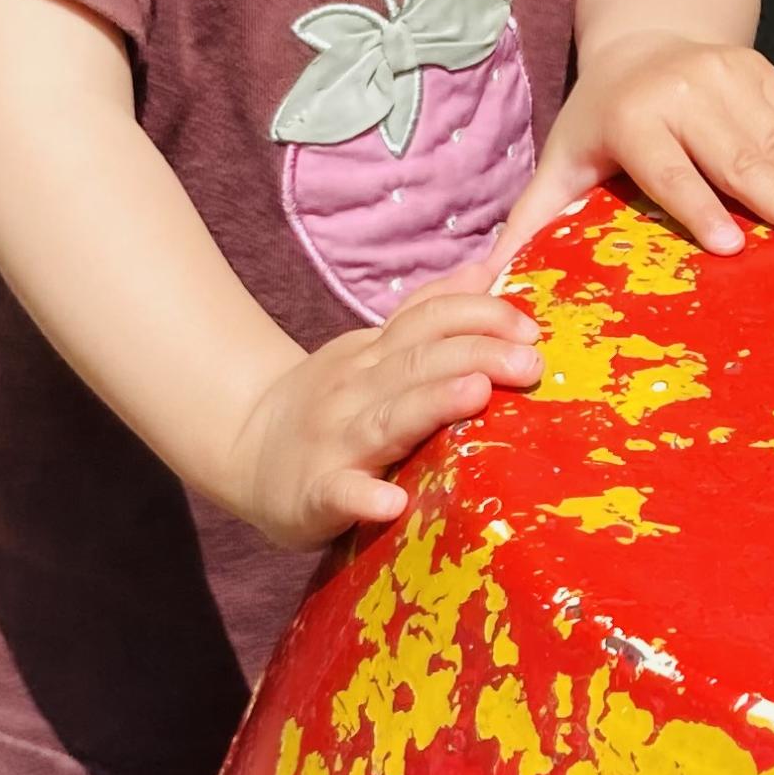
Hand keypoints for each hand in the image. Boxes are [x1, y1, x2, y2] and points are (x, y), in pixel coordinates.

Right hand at [220, 272, 541, 546]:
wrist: (244, 447)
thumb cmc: (331, 403)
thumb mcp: (374, 349)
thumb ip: (428, 315)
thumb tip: (486, 269)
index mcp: (375, 355)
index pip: (428, 321)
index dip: (478, 316)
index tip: (530, 326)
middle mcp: (357, 391)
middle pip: (419, 364)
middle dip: (477, 355)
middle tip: (530, 362)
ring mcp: (335, 442)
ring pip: (388, 420)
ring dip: (433, 404)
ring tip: (477, 394)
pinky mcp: (314, 495)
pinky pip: (339, 494)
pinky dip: (363, 497)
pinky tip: (391, 504)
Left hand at [502, 37, 773, 259]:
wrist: (643, 38)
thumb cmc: (600, 121)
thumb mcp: (560, 162)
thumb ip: (531, 221)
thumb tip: (483, 281)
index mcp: (631, 118)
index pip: (669, 170)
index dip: (700, 208)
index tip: (732, 247)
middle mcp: (681, 90)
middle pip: (735, 154)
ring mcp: (726, 74)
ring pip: (773, 136)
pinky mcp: (760, 68)